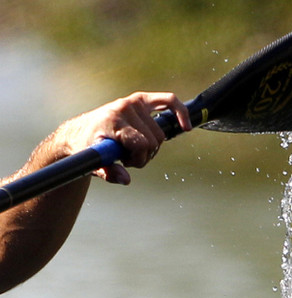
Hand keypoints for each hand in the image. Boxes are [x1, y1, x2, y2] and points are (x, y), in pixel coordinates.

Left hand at [55, 92, 191, 184]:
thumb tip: (126, 179)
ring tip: (134, 148)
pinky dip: (180, 112)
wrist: (79, 131)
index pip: (142, 143)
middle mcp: (125, 108)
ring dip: (152, 145)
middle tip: (128, 157)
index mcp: (113, 122)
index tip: (126, 162)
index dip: (139, 158)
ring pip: (160, 133)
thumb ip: (109, 172)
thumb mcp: (93, 163)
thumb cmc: (86, 147)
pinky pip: (169, 101)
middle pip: (154, 140)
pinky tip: (185, 126)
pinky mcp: (141, 99)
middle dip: (144, 154)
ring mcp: (134, 102)